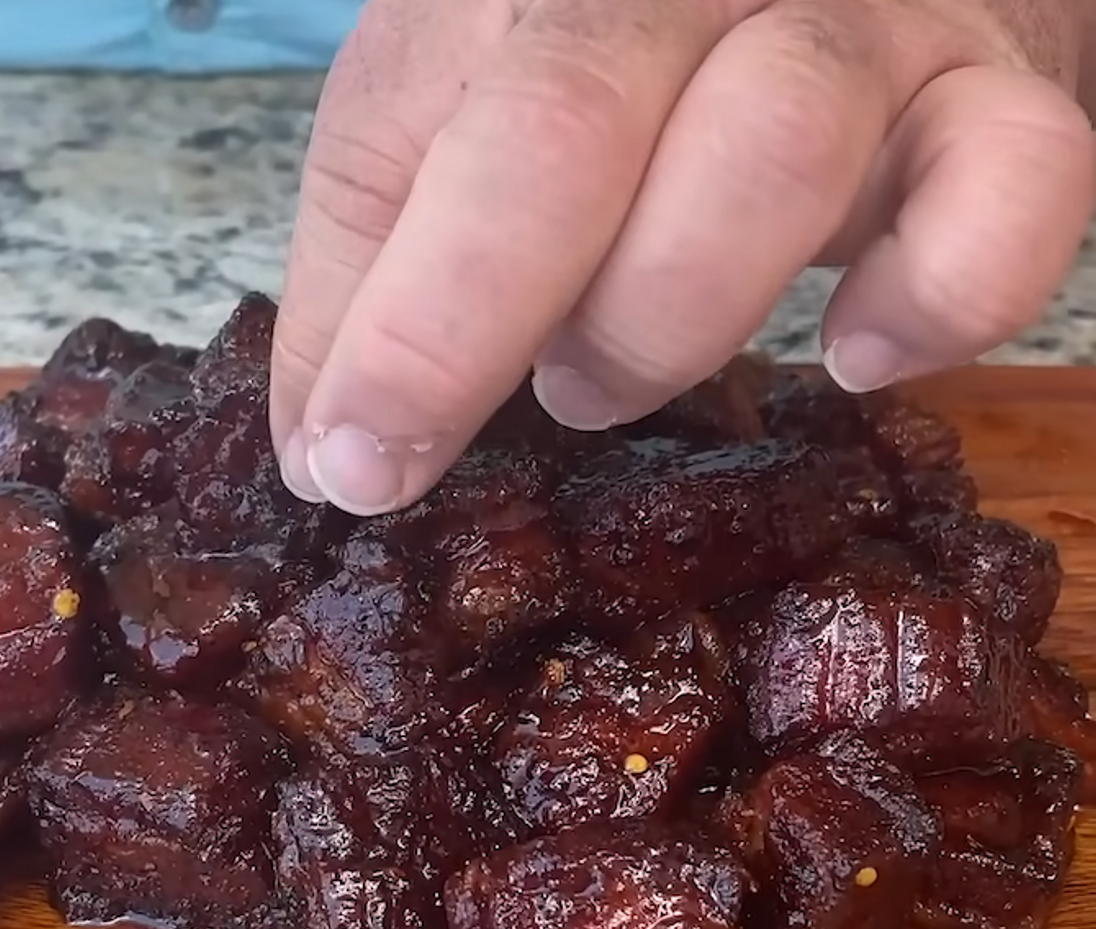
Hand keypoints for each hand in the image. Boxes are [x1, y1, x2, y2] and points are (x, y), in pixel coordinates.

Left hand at [270, 0, 1094, 515]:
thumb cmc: (602, 65)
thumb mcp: (447, 130)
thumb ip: (373, 275)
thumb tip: (326, 458)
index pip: (443, 141)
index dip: (402, 331)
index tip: (357, 468)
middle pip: (577, 124)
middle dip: (495, 319)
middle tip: (511, 404)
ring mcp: (860, 22)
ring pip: (777, 146)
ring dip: (673, 314)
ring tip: (611, 376)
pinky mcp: (1001, 89)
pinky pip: (1017, 184)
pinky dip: (939, 294)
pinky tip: (858, 355)